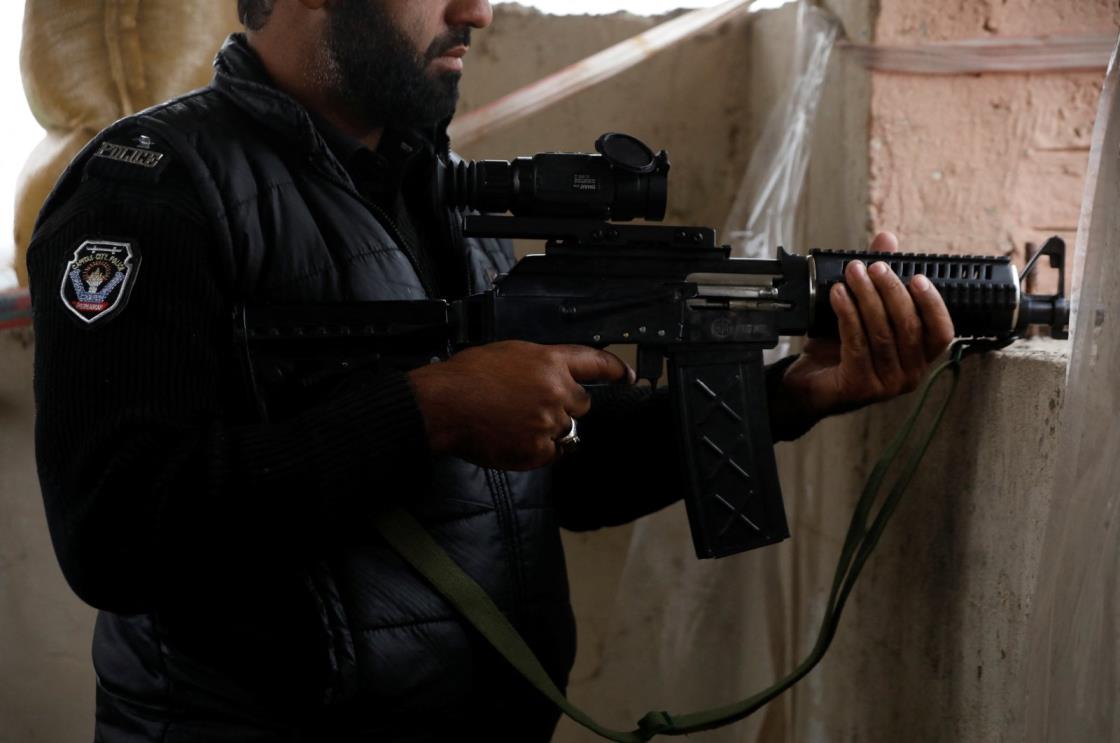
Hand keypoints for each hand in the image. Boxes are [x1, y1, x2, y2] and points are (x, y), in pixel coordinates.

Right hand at [408, 341, 634, 470]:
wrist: (444, 404)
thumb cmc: (467, 376)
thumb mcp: (509, 353)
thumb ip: (540, 364)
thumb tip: (554, 375)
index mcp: (550, 362)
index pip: (596, 362)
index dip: (615, 369)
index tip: (626, 376)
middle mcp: (556, 391)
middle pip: (582, 404)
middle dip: (565, 406)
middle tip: (534, 406)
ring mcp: (548, 422)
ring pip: (565, 430)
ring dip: (548, 429)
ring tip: (515, 422)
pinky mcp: (537, 449)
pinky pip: (551, 453)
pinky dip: (535, 449)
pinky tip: (512, 438)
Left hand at [782, 232, 954, 418]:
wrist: (808, 385)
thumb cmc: (841, 350)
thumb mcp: (863, 312)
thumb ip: (879, 278)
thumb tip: (886, 238)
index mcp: (919, 358)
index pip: (942, 332)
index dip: (933, 304)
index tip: (917, 277)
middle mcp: (909, 375)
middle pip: (908, 327)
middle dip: (890, 290)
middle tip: (871, 267)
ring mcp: (886, 385)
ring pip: (882, 333)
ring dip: (866, 297)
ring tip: (852, 274)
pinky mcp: (860, 387)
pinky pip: (857, 343)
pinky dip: (848, 314)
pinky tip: (838, 295)